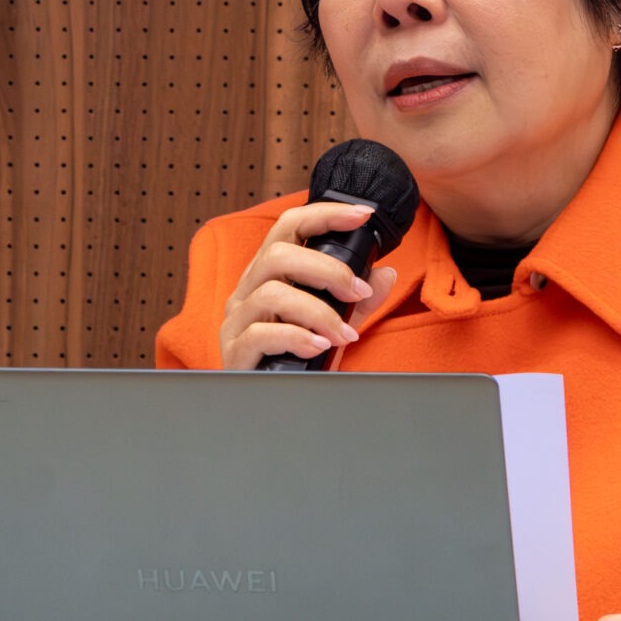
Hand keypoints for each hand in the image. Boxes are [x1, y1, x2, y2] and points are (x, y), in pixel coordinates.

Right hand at [217, 201, 401, 370]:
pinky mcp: (235, 351)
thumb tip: (385, 275)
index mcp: (269, 275)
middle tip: (358, 293)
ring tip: (343, 335)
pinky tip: (319, 347)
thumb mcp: (336, 326)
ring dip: (317, 312)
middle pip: (277, 256)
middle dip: (327, 270)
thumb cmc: (301, 360)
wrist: (278, 405)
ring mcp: (237, 321)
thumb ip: (359, 302)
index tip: (362, 215)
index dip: (324, 215)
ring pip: (270, 294)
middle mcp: (248, 291)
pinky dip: (296, 337)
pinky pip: (260, 334)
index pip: (289, 228)